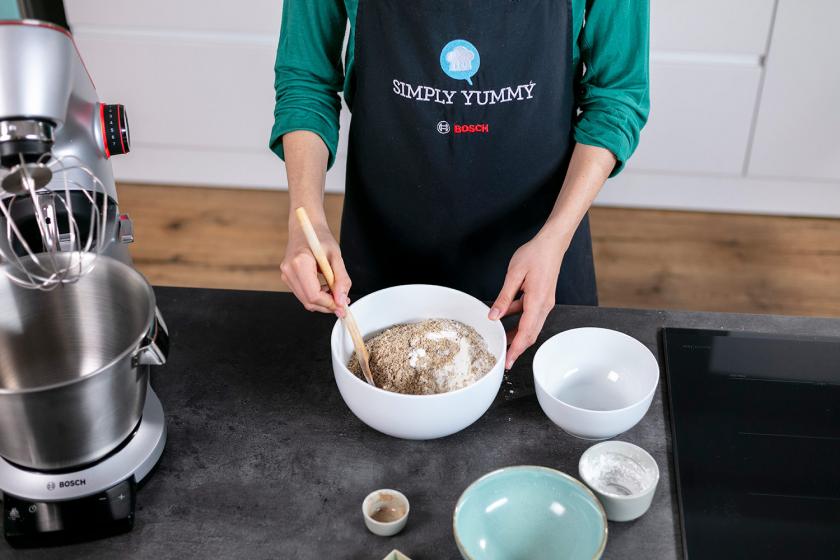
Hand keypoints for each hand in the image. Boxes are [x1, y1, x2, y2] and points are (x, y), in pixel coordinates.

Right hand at [280, 217, 350, 316]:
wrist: (306, 228)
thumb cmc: (320, 237)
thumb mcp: (336, 257)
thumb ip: (341, 279)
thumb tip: (341, 300)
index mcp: (300, 263)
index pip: (314, 295)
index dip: (329, 304)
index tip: (343, 305)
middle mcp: (289, 270)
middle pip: (309, 301)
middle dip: (327, 305)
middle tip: (343, 302)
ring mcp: (286, 275)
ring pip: (305, 300)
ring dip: (323, 302)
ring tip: (336, 292)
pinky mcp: (287, 277)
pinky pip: (303, 294)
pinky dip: (316, 296)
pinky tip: (326, 289)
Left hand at [488, 232, 566, 368]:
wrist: (552, 243)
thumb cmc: (535, 254)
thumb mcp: (514, 274)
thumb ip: (504, 297)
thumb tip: (493, 316)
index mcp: (537, 301)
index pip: (526, 331)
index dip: (516, 348)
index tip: (508, 360)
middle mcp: (544, 305)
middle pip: (530, 334)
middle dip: (517, 348)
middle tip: (505, 360)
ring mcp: (545, 302)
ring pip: (531, 326)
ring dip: (517, 335)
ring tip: (502, 341)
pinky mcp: (542, 298)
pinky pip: (530, 315)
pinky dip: (519, 320)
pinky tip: (504, 317)